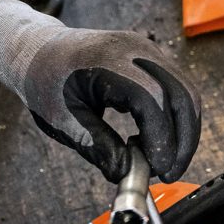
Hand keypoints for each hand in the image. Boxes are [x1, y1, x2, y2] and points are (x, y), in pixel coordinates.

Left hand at [0, 0, 200, 181]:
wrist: (38, 49)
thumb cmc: (44, 81)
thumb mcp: (62, 120)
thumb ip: (97, 146)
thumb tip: (125, 172)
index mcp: (107, 61)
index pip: (153, 100)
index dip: (162, 139)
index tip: (158, 170)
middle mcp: (135, 49)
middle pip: (181, 94)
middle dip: (184, 140)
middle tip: (169, 173)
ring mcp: (147, 50)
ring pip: (186, 92)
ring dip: (184, 131)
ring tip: (164, 162)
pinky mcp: (151, 58)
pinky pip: (177, 88)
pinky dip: (176, 118)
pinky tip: (157, 141)